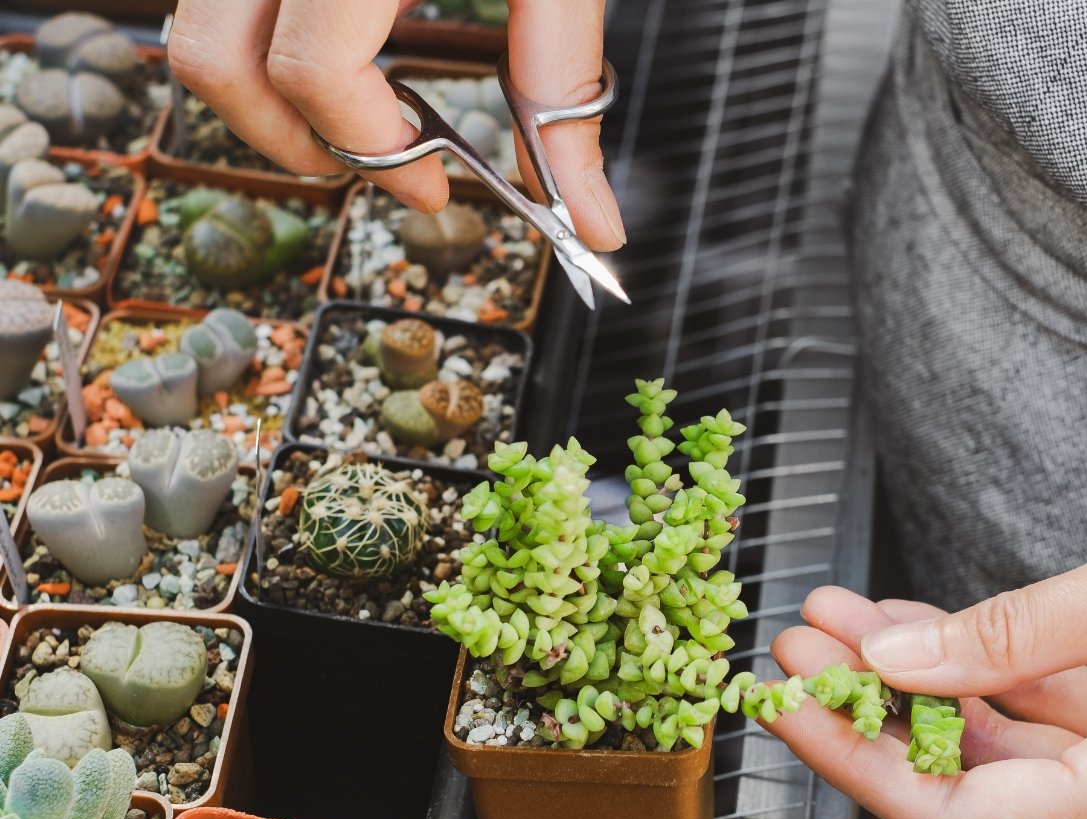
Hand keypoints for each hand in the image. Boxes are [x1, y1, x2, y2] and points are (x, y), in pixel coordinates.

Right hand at [167, 0, 625, 248]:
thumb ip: (567, 93)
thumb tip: (595, 226)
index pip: (313, 68)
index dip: (375, 150)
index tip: (435, 186)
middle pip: (215, 59)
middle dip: (290, 142)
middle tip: (376, 170)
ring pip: (195, 28)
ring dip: (259, 97)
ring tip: (356, 123)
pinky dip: (260, 43)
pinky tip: (342, 60)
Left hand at [765, 471, 1086, 818]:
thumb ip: (1010, 633)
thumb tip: (890, 662)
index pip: (956, 813)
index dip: (853, 759)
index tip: (780, 698)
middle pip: (971, 800)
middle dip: (875, 719)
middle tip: (803, 637)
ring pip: (1009, 771)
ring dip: (927, 699)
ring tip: (850, 619)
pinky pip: (1062, 747)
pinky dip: (996, 692)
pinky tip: (939, 630)